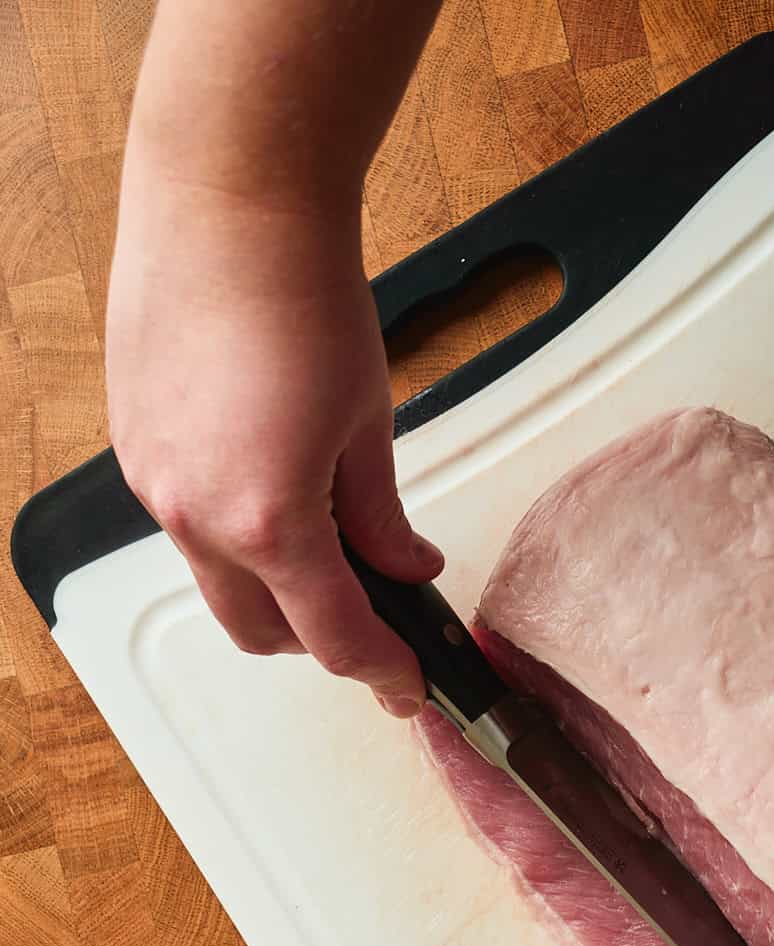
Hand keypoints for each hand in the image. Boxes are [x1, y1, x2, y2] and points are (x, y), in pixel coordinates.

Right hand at [106, 162, 440, 716]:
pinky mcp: (134, 450)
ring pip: (218, 584)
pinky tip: (272, 488)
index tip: (410, 685)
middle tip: (375, 619)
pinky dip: (234, 536)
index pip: (335, 638)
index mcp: (270, 522)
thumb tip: (407, 569)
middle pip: (262, 634)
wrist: (227, 204)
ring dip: (273, 590)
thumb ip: (384, 518)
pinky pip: (186, 527)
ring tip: (327, 543)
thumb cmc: (302, 295)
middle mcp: (196, 517)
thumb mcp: (369, 426)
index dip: (383, 672)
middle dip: (322, 642)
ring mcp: (154, 485)